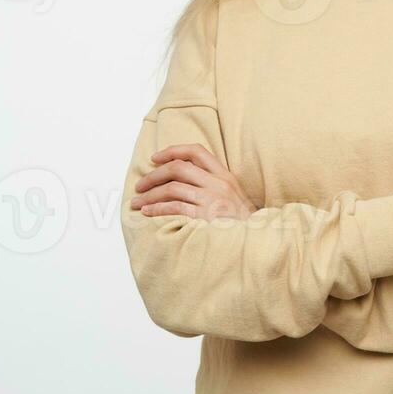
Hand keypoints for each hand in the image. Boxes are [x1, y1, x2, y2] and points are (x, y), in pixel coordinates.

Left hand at [129, 143, 257, 220]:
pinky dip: (156, 208)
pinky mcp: (205, 216)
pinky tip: (147, 212)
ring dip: (149, 194)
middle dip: (153, 175)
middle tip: (140, 185)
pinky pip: (174, 207)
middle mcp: (219, 183)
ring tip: (137, 202)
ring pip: (172, 187)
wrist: (255, 242)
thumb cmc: (240, 223)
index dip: (172, 151)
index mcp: (225, 175)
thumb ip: (212, 184)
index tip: (155, 158)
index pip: (196, 151)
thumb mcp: (233, 195)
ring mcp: (213, 199)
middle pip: (178, 168)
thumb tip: (179, 179)